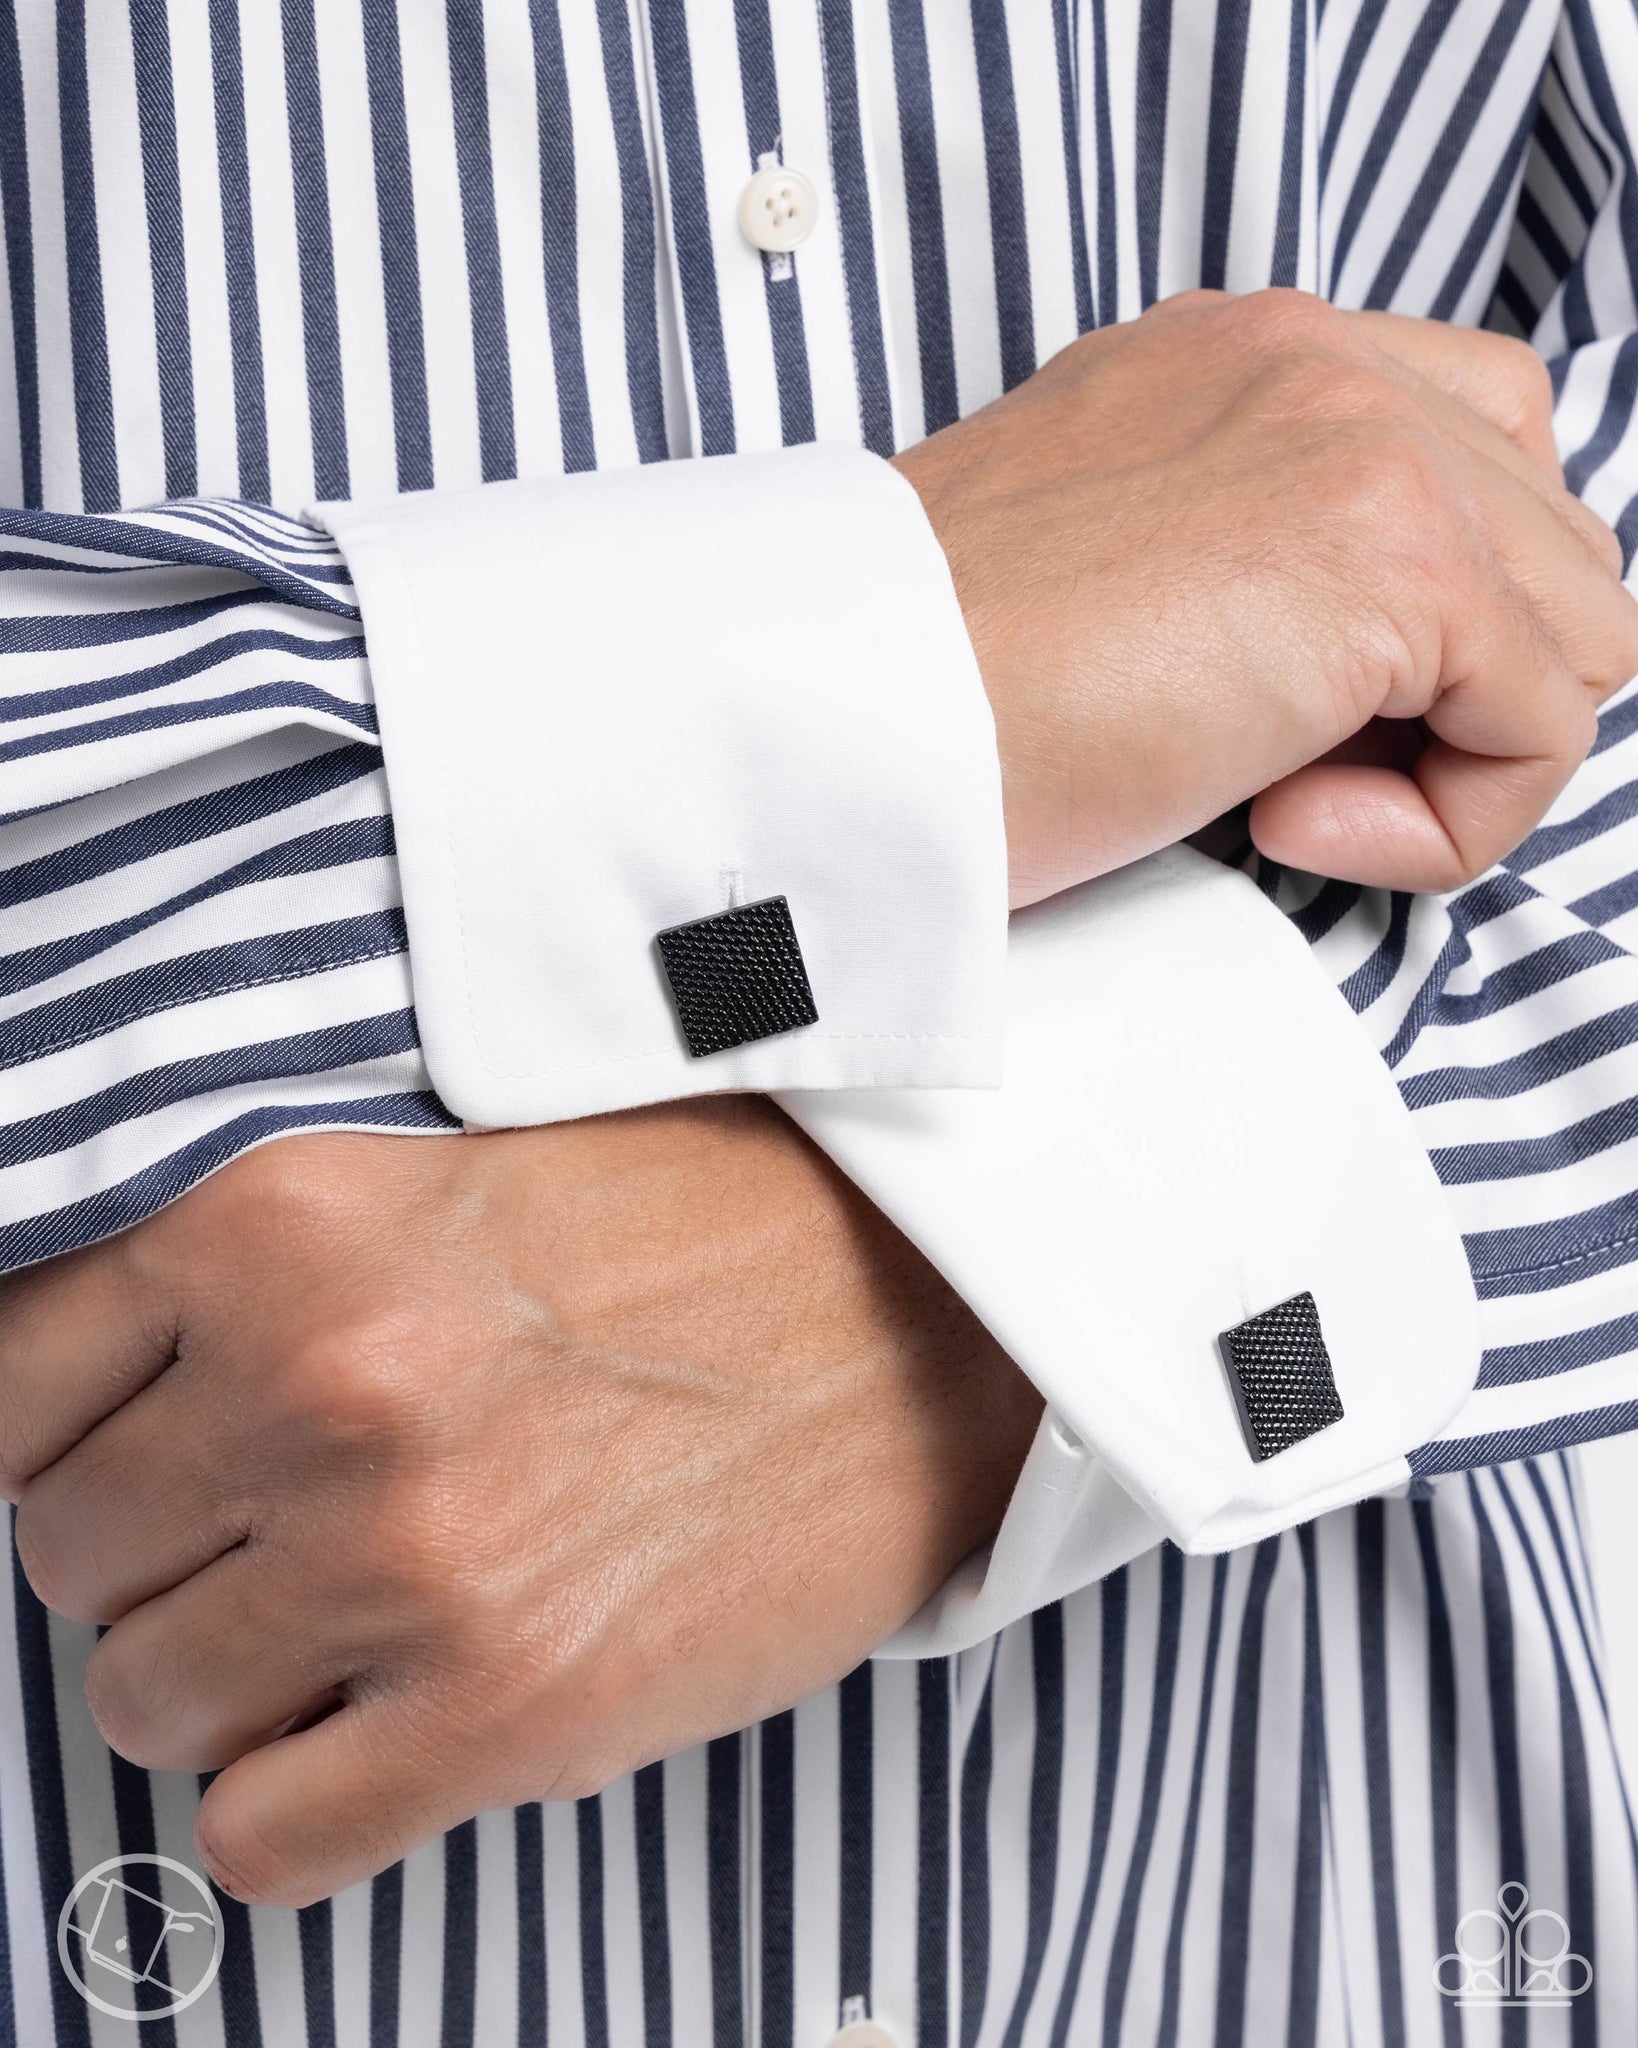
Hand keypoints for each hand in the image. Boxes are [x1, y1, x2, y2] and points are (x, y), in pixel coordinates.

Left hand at [0, 1109, 1040, 1905]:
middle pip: (68, 1552)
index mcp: (279, 1219)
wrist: (931, 1304)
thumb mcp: (442, 1176)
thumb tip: (111, 1410)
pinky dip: (299, 1803)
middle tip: (292, 1527)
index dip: (67, 1439)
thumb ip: (257, 1277)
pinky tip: (392, 1724)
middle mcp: (318, 1380)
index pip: (5, 1382)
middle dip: (164, 1555)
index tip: (137, 1459)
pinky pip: (257, 1842)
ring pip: (142, 1701)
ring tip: (363, 1619)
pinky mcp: (508, 1708)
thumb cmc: (706, 1228)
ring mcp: (408, 1553)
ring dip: (231, 1680)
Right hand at [893, 288, 1637, 902]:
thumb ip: (1248, 547)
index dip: (1438, 613)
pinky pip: (1545, 726)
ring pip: (1579, 635)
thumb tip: (1350, 655)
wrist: (845, 714)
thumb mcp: (1110, 563)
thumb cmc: (936, 686)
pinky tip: (1280, 821)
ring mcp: (1372, 447)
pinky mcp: (1401, 565)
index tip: (1299, 706)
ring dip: (1454, 757)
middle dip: (1457, 691)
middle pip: (1555, 544)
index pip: (1479, 445)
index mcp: (1248, 356)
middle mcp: (1324, 365)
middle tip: (1291, 764)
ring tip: (1283, 796)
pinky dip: (1442, 822)